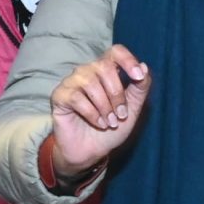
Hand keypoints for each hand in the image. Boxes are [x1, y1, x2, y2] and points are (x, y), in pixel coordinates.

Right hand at [49, 44, 150, 179]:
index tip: (138, 77)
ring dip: (104, 106)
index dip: (127, 60)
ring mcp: (72, 82)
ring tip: (110, 123)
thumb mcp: (132, 109)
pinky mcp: (59, 96)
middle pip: (104, 67)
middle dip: (117, 93)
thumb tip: (144, 67)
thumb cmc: (111, 128)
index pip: (115, 52)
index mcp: (106, 71)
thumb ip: (140, 89)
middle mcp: (88, 72)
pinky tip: (98, 124)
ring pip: (90, 82)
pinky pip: (76, 97)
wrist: (92, 152)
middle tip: (121, 115)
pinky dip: (92, 113)